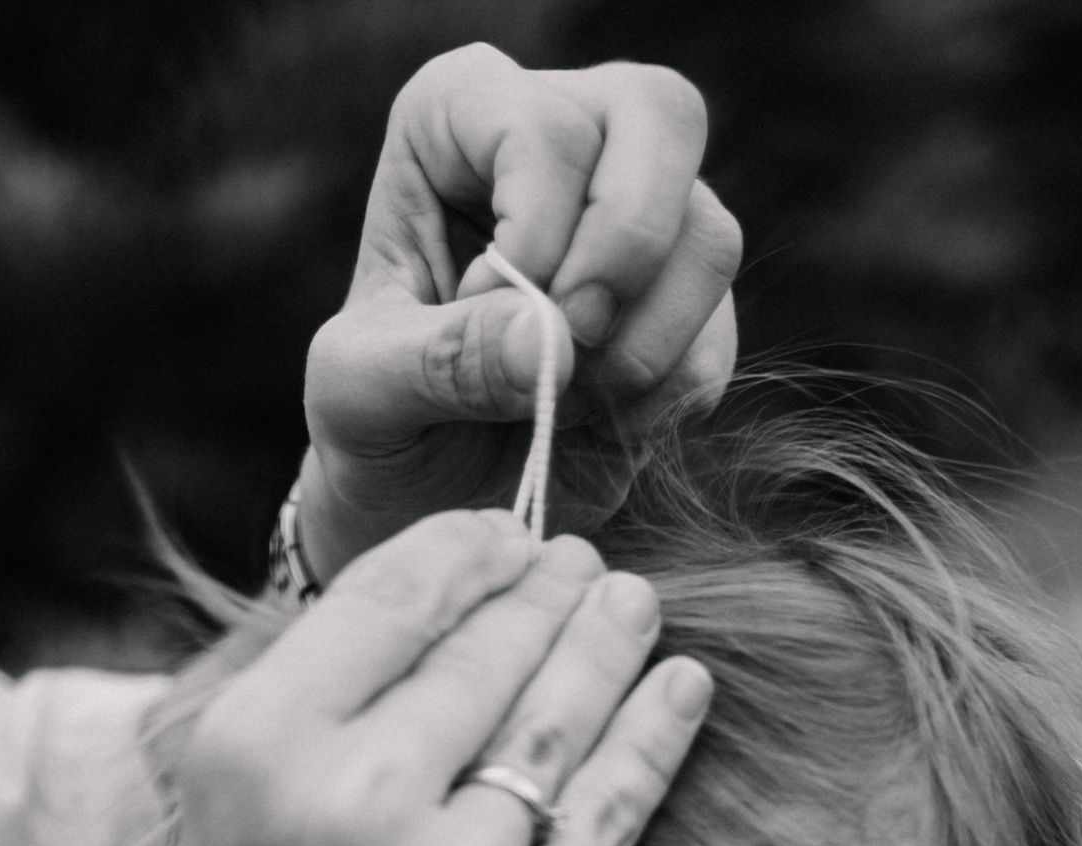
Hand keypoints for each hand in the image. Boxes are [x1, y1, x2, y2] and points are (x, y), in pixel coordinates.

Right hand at [111, 513, 708, 845]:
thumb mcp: (219, 823)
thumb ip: (305, 716)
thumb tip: (423, 606)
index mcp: (256, 747)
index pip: (392, 595)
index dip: (468, 551)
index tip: (506, 538)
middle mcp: (351, 797)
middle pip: (488, 646)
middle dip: (549, 589)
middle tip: (586, 565)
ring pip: (559, 717)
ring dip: (610, 641)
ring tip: (634, 605)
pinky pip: (609, 814)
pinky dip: (656, 735)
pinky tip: (682, 689)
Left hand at [300, 49, 740, 577]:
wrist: (429, 495)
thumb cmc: (378, 423)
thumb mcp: (361, 398)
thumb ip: (439, 361)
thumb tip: (551, 342)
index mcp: (459, 114)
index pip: (543, 124)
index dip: (534, 230)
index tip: (483, 308)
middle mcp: (567, 130)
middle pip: (660, 118)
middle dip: (622, 253)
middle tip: (569, 345)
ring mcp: (641, 207)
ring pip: (707, 234)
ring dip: (641, 346)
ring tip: (564, 400)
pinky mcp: (686, 293)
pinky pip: (720, 330)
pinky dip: (665, 397)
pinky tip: (599, 422)